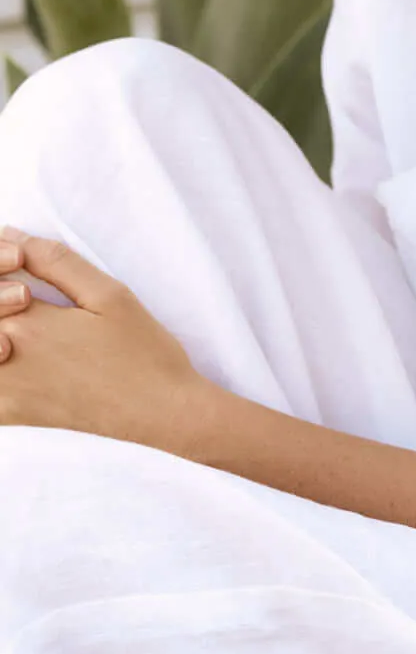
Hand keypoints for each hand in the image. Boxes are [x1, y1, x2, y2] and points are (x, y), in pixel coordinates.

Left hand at [0, 228, 211, 452]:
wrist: (160, 417)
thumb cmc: (143, 354)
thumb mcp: (109, 295)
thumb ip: (55, 262)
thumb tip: (10, 235)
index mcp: (30, 323)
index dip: (1, 263)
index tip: (18, 262)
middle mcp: (6, 359)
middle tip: (26, 294)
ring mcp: (5, 394)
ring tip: (21, 322)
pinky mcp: (11, 418)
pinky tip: (16, 354)